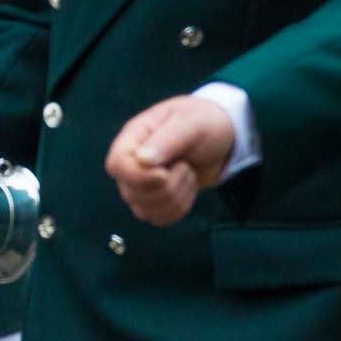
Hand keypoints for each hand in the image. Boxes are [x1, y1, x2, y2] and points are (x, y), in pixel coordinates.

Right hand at [106, 96, 232, 226]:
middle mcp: (131, 163)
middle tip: (185, 167)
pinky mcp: (155, 199)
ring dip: (176, 199)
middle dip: (168, 188)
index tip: (165, 174)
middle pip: (131, 193)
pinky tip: (187, 190)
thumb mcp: (190, 123)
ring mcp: (141, 183)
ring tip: (187, 174)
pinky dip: (178, 210)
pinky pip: (157, 218)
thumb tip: (142, 160)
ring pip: (144, 210)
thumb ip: (166, 140)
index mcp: (133, 139)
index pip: (117, 166)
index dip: (139, 177)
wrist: (222, 136)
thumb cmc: (204, 122)